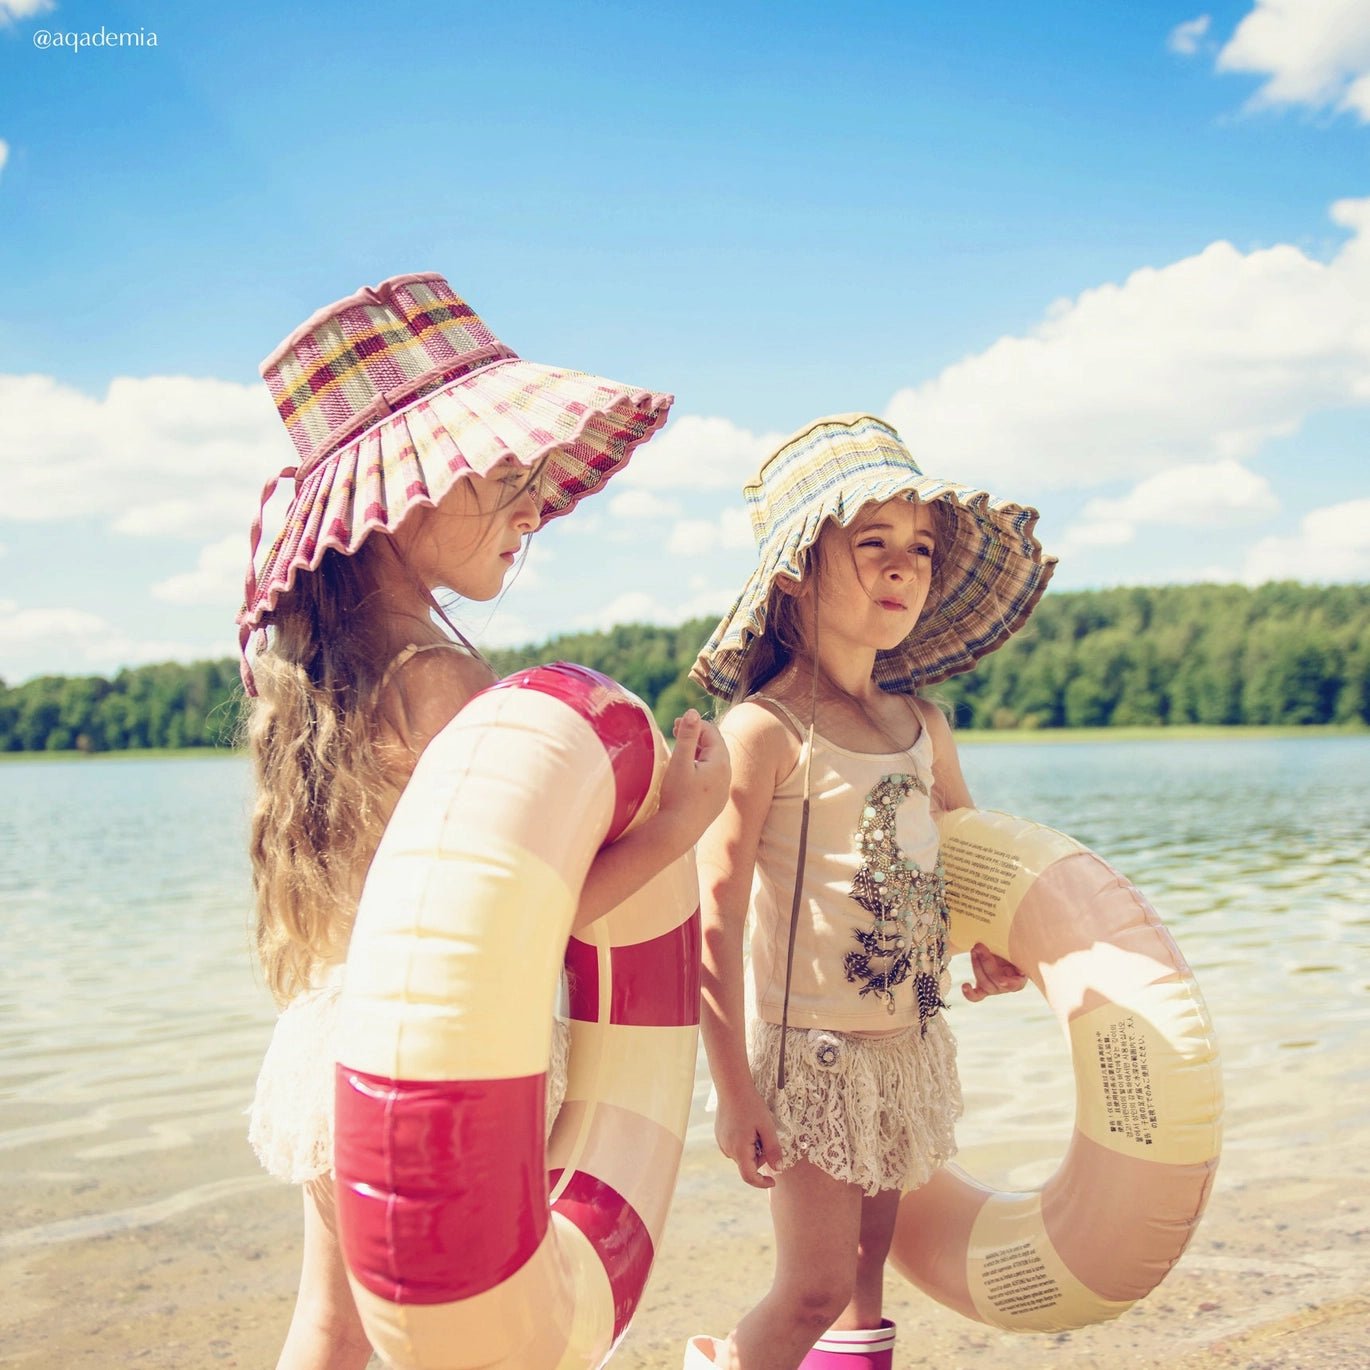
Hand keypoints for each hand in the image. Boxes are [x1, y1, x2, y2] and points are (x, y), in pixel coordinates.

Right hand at [656, 710, 730, 848]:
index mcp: (720, 762)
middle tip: (675, 731)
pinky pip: (712, 778)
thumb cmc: (677, 796)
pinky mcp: (716, 802)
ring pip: (713, 762)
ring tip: (680, 750)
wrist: (678, 832)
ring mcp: (723, 790)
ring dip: (698, 752)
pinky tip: (687, 772)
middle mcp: (727, 775)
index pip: (711, 732)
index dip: (693, 724)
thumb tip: (692, 711)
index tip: (674, 724)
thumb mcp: (679, 762)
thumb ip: (686, 735)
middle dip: (696, 736)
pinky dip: (700, 768)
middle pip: (714, 746)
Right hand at [714, 1085, 782, 1188]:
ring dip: (752, 1149)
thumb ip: (773, 1150)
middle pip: (747, 1164)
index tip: (773, 1181)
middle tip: (766, 1136)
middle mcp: (727, 1149)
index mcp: (738, 1149)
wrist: (732, 1086)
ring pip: (742, 1155)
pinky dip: (744, 1143)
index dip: (762, 1183)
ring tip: (755, 1128)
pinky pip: (735, 1147)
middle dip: (760, 1156)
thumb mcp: (767, 1127)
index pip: (749, 1177)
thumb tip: (778, 1169)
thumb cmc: (751, 1105)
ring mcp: (721, 1142)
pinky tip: (747, 1125)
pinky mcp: (720, 1135)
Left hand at [961, 942, 1027, 1001]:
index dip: (1009, 983)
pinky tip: (965, 985)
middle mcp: (1006, 987)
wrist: (1001, 949)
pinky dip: (969, 993)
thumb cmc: (1011, 950)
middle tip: (979, 946)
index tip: (1002, 981)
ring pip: (984, 983)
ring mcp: (994, 989)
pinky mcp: (982, 989)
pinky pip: (976, 996)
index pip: (1015, 985)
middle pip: (996, 979)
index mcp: (1019, 981)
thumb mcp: (1016, 952)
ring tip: (974, 950)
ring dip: (977, 965)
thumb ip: (1017, 956)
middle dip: (986, 961)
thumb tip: (1019, 968)